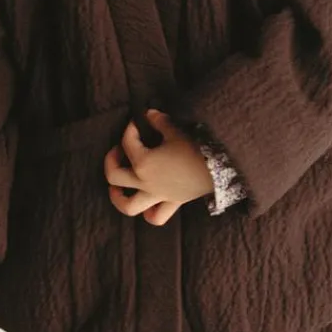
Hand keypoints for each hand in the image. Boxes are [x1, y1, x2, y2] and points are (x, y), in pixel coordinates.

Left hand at [104, 109, 212, 226]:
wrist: (221, 166)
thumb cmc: (197, 147)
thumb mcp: (175, 130)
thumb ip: (159, 121)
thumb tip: (149, 115)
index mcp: (143, 162)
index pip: (127, 142)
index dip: (131, 129)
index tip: (139, 121)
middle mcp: (145, 182)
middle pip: (114, 177)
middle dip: (111, 163)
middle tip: (117, 152)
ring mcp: (158, 196)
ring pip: (129, 206)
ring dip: (118, 198)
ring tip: (117, 188)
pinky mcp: (173, 202)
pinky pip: (157, 216)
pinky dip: (149, 213)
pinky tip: (148, 203)